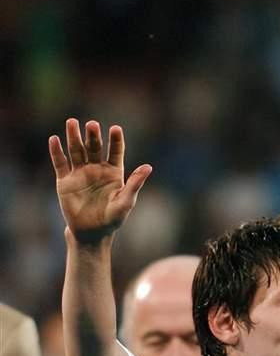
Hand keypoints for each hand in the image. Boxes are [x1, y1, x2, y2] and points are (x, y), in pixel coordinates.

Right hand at [49, 118, 151, 243]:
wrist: (92, 233)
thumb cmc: (112, 219)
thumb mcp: (126, 201)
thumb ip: (135, 183)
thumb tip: (148, 167)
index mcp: (113, 172)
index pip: (115, 151)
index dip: (116, 140)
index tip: (116, 129)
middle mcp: (97, 169)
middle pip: (94, 147)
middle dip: (93, 136)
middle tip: (92, 124)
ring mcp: (80, 173)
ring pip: (76, 150)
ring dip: (74, 137)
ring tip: (72, 122)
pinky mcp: (65, 180)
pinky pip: (60, 163)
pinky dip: (57, 152)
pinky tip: (54, 139)